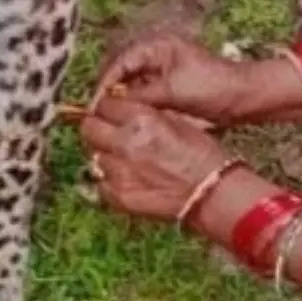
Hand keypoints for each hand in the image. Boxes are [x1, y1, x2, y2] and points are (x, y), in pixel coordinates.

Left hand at [79, 98, 232, 221]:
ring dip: (105, 155)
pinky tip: (127, 179)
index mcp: (141, 119)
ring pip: (94, 156)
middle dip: (97, 127)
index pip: (104, 104)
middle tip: (108, 132)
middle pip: (89, 128)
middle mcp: (124, 143)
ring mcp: (118, 172)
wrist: (213, 193)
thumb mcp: (177, 121)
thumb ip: (146, 114)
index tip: (111, 112)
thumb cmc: (202, 155)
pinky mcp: (118, 197)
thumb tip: (125, 110)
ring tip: (124, 159)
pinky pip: (101, 183)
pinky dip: (109, 181)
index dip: (107, 107)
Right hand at [92, 35, 248, 121]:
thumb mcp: (173, 90)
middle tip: (97, 115)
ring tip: (108, 121)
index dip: (105, 83)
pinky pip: (141, 97)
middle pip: (120, 72)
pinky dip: (133, 108)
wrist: (242, 98)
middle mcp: (155, 55)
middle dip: (108, 92)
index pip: (120, 61)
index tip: (95, 105)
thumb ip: (141, 95)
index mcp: (157, 46)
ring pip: (129, 86)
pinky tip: (127, 122)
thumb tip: (111, 104)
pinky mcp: (166, 88)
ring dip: (120, 102)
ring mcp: (160, 71)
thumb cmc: (213, 86)